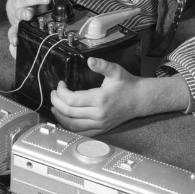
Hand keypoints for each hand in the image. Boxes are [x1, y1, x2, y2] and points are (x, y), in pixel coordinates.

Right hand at [5, 0, 74, 57]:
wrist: (17, 5)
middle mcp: (18, 11)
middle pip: (19, 13)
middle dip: (23, 14)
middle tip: (28, 15)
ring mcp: (16, 23)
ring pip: (14, 28)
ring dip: (15, 32)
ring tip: (16, 38)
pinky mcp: (17, 33)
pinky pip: (14, 40)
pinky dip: (13, 45)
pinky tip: (16, 48)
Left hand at [50, 58, 190, 134]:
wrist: (140, 99)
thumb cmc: (127, 84)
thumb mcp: (115, 71)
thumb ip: (102, 65)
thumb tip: (90, 60)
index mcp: (100, 99)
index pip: (71, 100)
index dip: (61, 92)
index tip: (60, 84)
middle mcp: (98, 114)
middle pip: (68, 112)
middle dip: (57, 102)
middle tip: (54, 94)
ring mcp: (99, 124)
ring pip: (72, 125)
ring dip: (60, 117)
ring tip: (55, 107)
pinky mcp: (101, 129)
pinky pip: (81, 133)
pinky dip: (69, 128)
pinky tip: (65, 120)